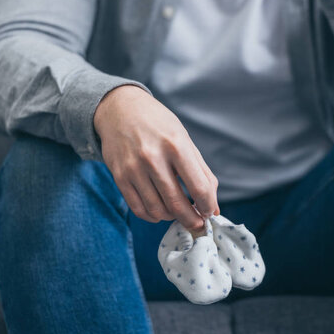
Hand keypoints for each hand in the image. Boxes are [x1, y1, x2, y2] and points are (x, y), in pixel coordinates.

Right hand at [93, 85, 218, 230]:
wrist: (120, 109)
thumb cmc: (159, 125)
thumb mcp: (185, 140)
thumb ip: (202, 174)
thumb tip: (214, 208)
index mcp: (176, 145)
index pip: (199, 188)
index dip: (207, 206)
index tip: (209, 211)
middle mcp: (154, 157)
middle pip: (177, 204)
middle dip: (192, 221)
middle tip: (198, 224)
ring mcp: (134, 168)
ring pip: (157, 210)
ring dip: (172, 218)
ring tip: (178, 213)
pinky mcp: (119, 176)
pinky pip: (138, 208)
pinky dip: (153, 216)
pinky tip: (160, 211)